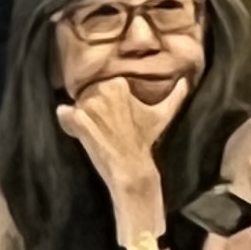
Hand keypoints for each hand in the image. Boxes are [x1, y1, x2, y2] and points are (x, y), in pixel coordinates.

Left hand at [59, 77, 168, 210]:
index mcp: (118, 82)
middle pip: (86, 95)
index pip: (100, 86)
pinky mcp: (79, 121)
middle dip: (91, 111)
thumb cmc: (145, 140)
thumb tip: (187, 81)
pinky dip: (67, 122)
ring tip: (96, 134)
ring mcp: (90, 105)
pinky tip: (80, 133)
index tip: (113, 120)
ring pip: (76, 106)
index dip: (103, 105)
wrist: (130, 167)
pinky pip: (64, 114)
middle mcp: (103, 89)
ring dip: (80, 119)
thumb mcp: (163, 114)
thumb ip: (176, 95)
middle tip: (105, 129)